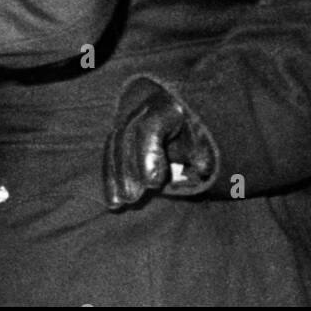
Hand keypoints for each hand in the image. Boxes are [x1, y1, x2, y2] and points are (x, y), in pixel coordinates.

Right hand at [103, 77, 216, 208]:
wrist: (172, 107)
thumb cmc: (192, 129)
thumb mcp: (201, 137)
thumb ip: (201, 152)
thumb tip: (202, 169)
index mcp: (167, 108)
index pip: (150, 128)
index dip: (148, 155)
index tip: (153, 183)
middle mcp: (142, 109)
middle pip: (127, 138)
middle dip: (128, 169)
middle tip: (133, 197)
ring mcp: (125, 119)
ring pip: (114, 145)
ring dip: (115, 176)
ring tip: (121, 203)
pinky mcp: (115, 132)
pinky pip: (108, 154)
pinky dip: (109, 178)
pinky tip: (112, 201)